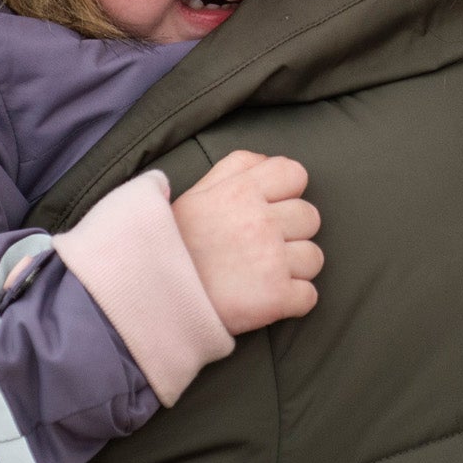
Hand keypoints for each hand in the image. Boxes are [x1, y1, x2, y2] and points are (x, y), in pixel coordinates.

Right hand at [171, 151, 322, 333]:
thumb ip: (233, 168)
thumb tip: (267, 160)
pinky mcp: (276, 298)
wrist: (148, 297)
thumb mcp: (194, 193)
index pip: (295, 174)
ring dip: (295, 269)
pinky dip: (293, 302)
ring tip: (262, 276)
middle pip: (310, 218)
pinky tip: (268, 300)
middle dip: (291, 233)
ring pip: (314, 258)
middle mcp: (262, 221)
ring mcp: (272, 260)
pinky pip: (309, 296)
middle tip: (260, 248)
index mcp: (243, 191)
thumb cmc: (169, 244)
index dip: (287, 192)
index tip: (270, 209)